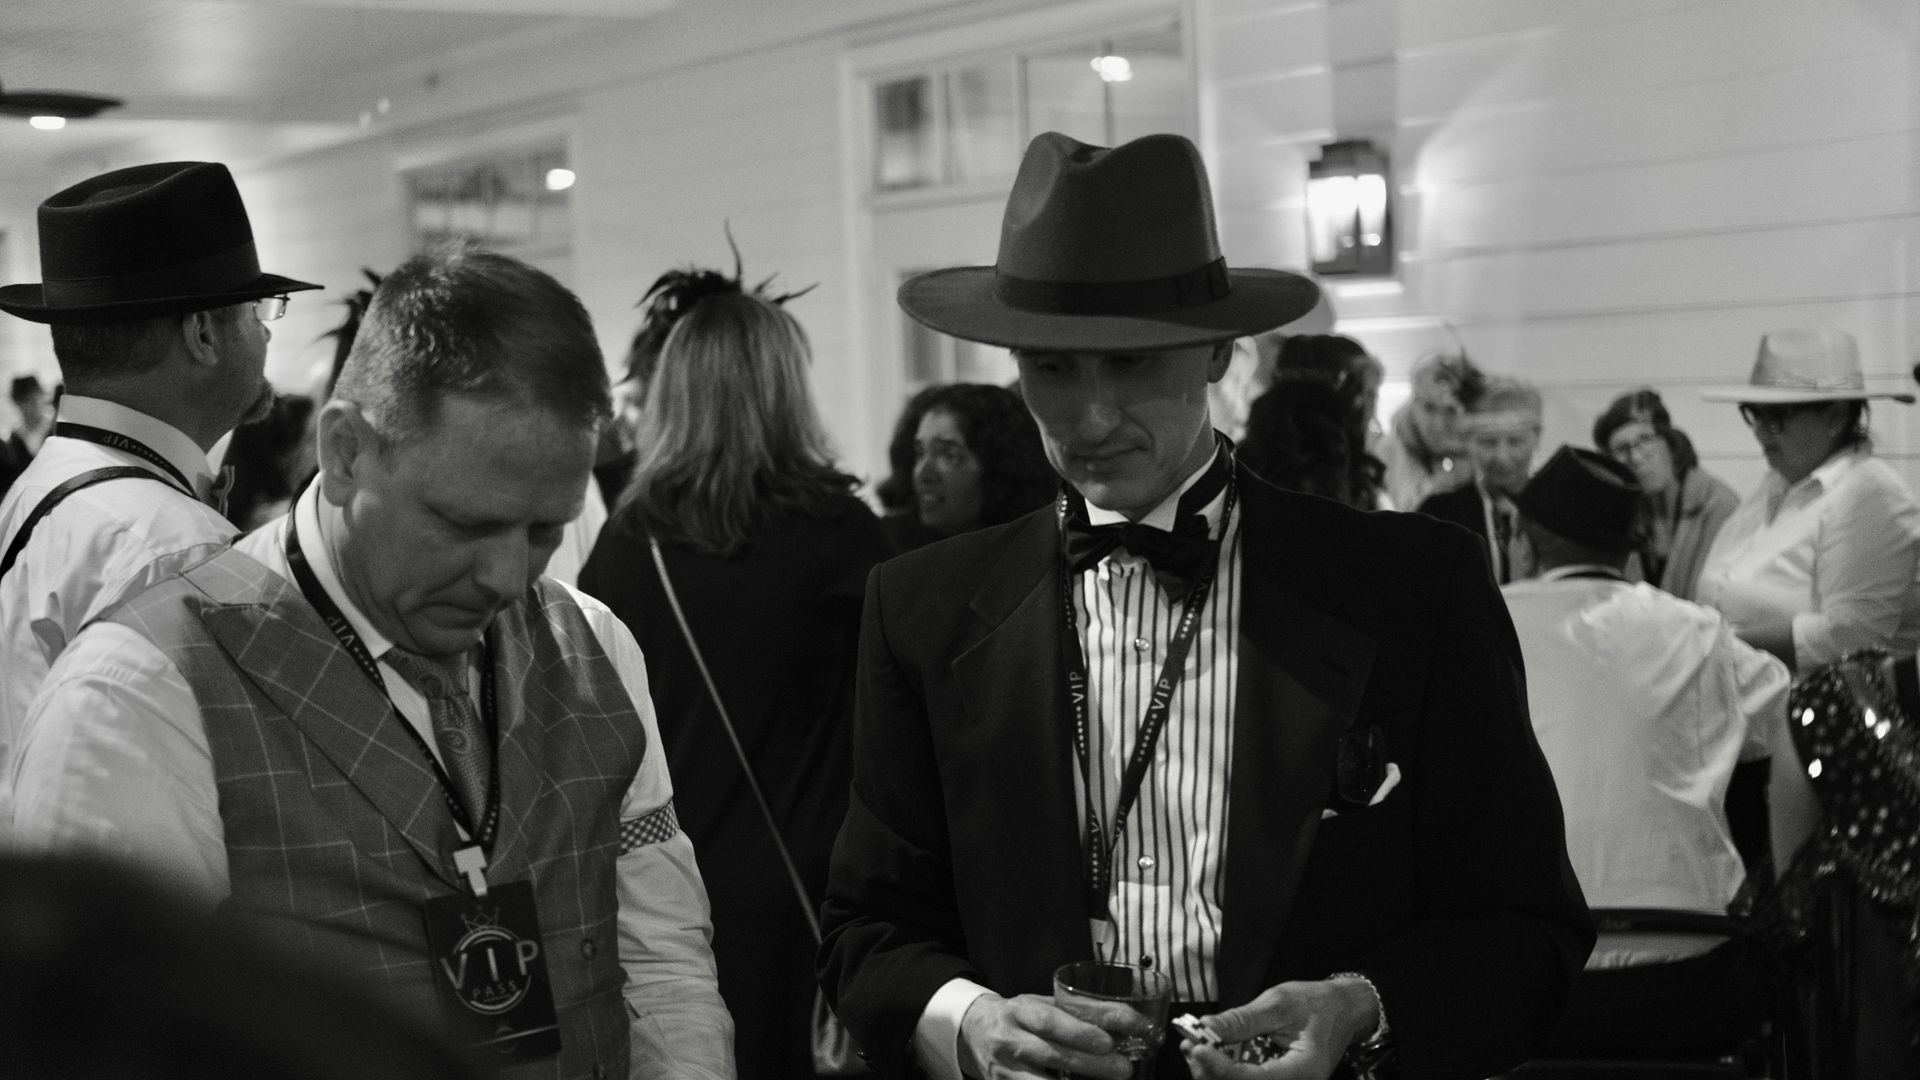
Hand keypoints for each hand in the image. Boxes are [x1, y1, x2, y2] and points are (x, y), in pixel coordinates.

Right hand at [957, 992, 1137, 1079]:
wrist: (973, 1031)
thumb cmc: (1018, 1017)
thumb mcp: (1040, 1005)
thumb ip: (1075, 1013)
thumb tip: (1125, 1021)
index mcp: (1019, 1012)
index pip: (1050, 1021)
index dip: (1080, 1031)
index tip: (1110, 1040)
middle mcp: (1009, 1040)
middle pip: (1051, 1054)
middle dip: (1091, 1063)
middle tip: (1123, 1068)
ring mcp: (1004, 1069)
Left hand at [1181, 979, 1375, 1079]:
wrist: (1343, 1010)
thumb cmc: (1317, 1003)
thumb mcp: (1279, 1003)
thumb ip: (1242, 1019)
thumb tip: (1206, 1027)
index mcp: (1303, 1072)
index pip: (1253, 1079)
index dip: (1219, 1067)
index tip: (1196, 1047)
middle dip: (1211, 1071)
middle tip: (1189, 1044)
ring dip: (1213, 1070)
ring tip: (1195, 1043)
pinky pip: (1245, 1079)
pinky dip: (1224, 1068)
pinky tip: (1210, 1050)